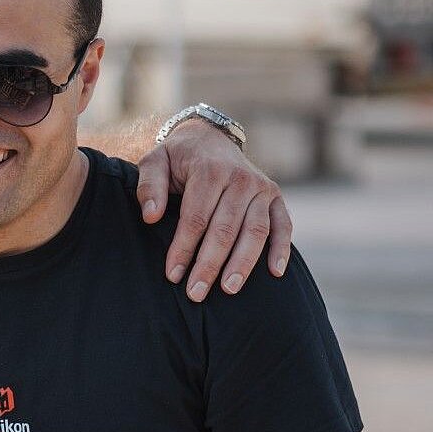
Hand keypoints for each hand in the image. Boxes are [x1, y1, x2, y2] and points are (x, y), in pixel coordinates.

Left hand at [137, 119, 291, 301]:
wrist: (209, 138)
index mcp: (210, 170)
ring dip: (243, 263)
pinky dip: (281, 249)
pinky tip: (274, 273)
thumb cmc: (177, 158)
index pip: (196, 218)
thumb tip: (151, 217)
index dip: (184, 248)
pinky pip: (283, 225)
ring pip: (255, 231)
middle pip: (225, 229)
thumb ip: (149, 186)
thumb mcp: (154, 162)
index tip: (172, 275)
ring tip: (229, 289)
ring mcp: (262, 188)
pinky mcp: (275, 197)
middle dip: (210, 264)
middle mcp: (241, 179)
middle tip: (196, 293)